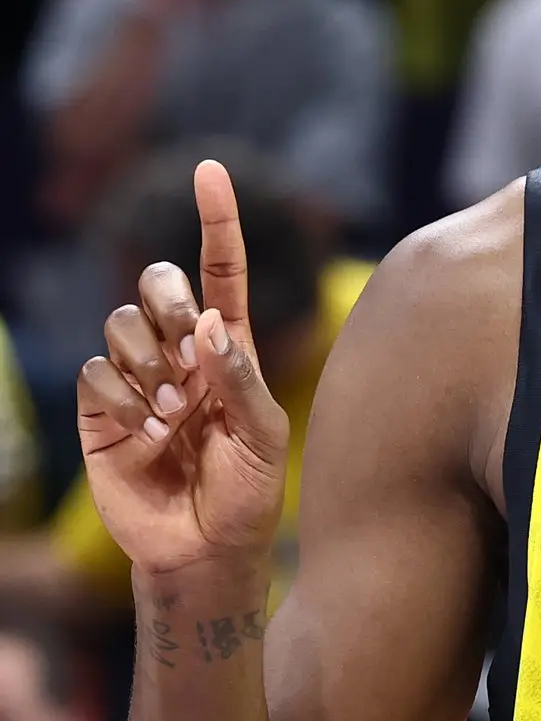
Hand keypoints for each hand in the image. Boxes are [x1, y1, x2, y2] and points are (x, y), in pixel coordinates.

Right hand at [76, 160, 289, 577]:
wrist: (203, 549)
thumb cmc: (246, 494)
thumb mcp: (263, 436)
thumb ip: (240, 376)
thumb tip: (207, 322)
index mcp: (227, 349)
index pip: (221, 272)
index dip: (216, 221)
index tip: (210, 171)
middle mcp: (179, 354)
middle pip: (157, 282)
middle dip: (167, 298)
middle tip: (186, 347)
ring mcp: (137, 379)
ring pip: (122, 324)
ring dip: (149, 365)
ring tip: (174, 416)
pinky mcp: (102, 411)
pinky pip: (97, 373)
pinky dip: (121, 398)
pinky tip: (146, 433)